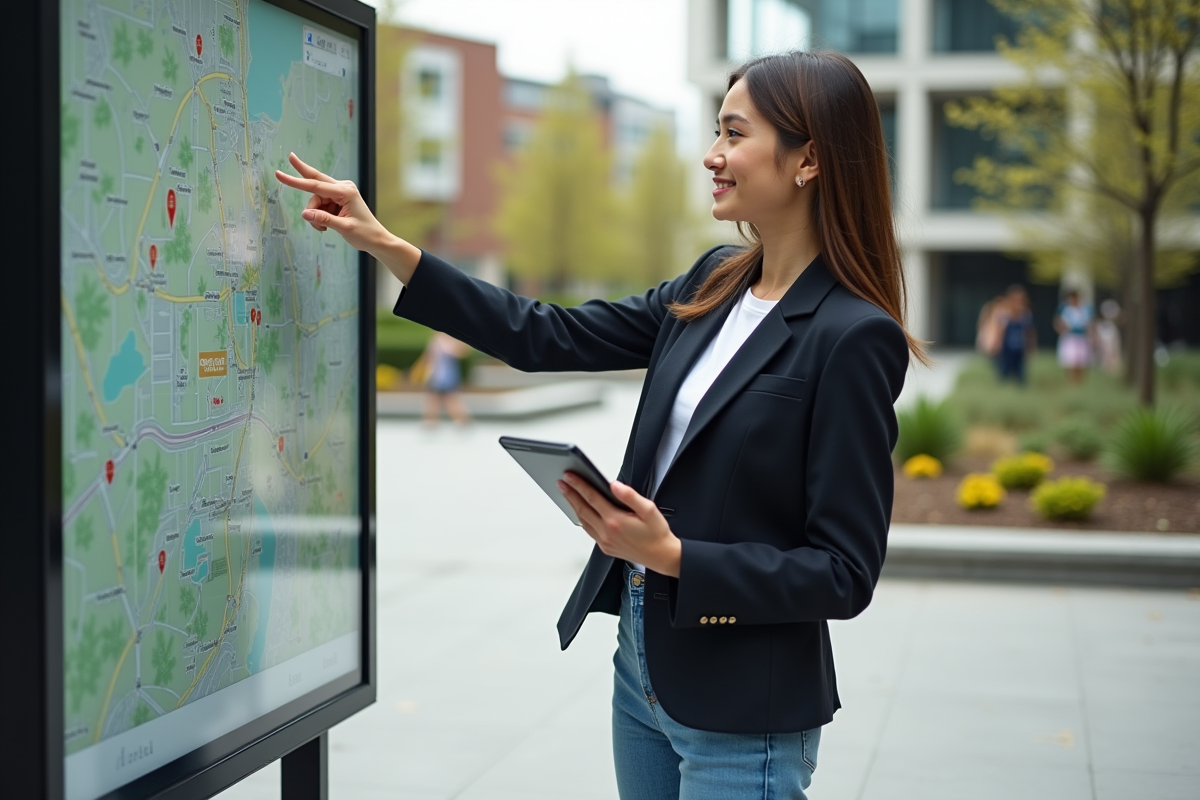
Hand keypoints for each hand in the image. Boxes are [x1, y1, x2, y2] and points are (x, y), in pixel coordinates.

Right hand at [274, 152, 419, 281]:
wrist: (377, 240)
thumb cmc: (365, 234)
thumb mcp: (344, 228)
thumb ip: (323, 219)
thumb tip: (304, 214)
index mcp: (346, 192)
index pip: (315, 186)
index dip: (295, 181)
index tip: (280, 174)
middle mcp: (343, 188)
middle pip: (315, 181)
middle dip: (300, 175)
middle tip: (286, 160)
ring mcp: (341, 193)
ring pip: (316, 200)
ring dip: (315, 215)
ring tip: (324, 228)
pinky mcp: (338, 199)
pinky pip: (321, 206)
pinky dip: (319, 216)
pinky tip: (328, 226)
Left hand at [557, 474, 681, 576]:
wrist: (661, 556)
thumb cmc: (657, 533)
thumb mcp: (649, 510)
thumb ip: (630, 496)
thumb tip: (614, 485)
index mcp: (616, 521)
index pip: (592, 498)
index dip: (579, 485)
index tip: (569, 476)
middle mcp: (607, 532)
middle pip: (582, 509)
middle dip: (570, 494)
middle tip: (561, 482)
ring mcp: (604, 541)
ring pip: (583, 521)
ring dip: (573, 506)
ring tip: (567, 494)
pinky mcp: (605, 548)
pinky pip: (589, 531)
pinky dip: (582, 519)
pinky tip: (581, 512)